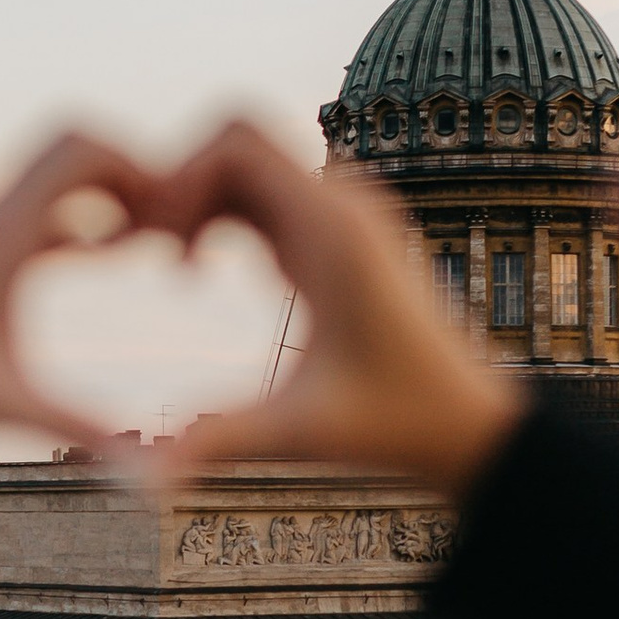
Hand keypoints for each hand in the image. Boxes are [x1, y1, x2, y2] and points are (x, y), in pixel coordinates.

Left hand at [0, 128, 155, 434]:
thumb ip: (73, 426)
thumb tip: (136, 465)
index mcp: (2, 230)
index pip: (76, 147)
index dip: (132, 165)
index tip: (162, 219)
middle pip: (75, 146)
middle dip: (129, 173)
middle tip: (165, 225)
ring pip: (58, 173)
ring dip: (107, 193)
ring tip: (146, 243)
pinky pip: (41, 206)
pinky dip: (81, 215)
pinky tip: (106, 256)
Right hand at [142, 119, 523, 496]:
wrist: (472, 425)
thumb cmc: (397, 427)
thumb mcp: (301, 432)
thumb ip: (221, 439)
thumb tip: (146, 479)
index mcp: (332, 231)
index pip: (237, 142)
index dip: (177, 177)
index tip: (156, 247)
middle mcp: (342, 205)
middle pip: (236, 139)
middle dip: (181, 182)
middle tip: (155, 255)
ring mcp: (346, 214)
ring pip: (252, 162)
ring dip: (202, 199)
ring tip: (181, 271)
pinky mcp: (344, 233)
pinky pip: (271, 191)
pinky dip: (228, 214)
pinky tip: (212, 276)